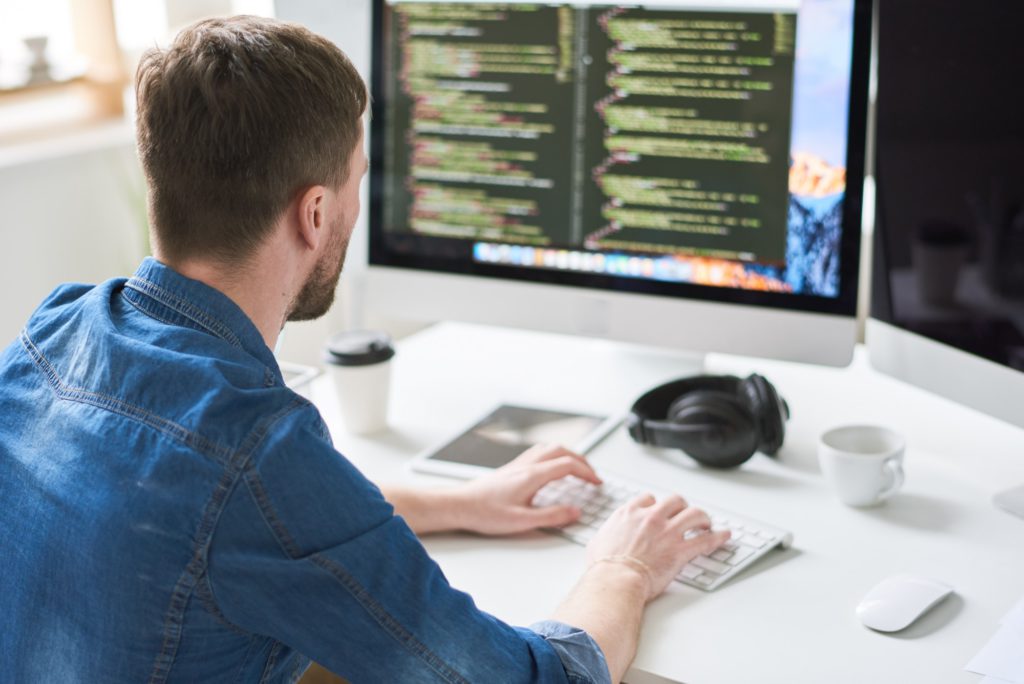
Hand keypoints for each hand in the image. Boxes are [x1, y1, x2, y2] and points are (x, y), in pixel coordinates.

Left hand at [451, 443, 601, 535]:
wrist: (461, 505)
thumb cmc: (486, 513)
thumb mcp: (522, 521)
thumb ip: (552, 516)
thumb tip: (575, 512)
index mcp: (532, 475)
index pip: (568, 465)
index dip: (587, 473)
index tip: (597, 483)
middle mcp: (526, 465)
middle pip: (562, 451)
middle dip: (582, 461)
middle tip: (592, 475)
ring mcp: (518, 464)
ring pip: (550, 448)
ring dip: (568, 455)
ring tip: (577, 469)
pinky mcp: (512, 468)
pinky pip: (539, 452)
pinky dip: (554, 456)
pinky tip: (552, 468)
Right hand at [586, 494, 729, 601]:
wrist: (615, 580)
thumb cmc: (604, 567)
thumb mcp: (598, 542)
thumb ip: (607, 535)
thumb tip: (605, 538)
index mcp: (630, 513)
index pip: (648, 499)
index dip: (656, 505)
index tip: (660, 512)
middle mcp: (651, 518)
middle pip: (675, 501)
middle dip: (682, 507)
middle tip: (686, 514)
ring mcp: (668, 532)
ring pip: (694, 514)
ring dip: (702, 517)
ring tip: (706, 523)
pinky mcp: (680, 551)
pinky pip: (705, 540)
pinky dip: (718, 537)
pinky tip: (724, 535)